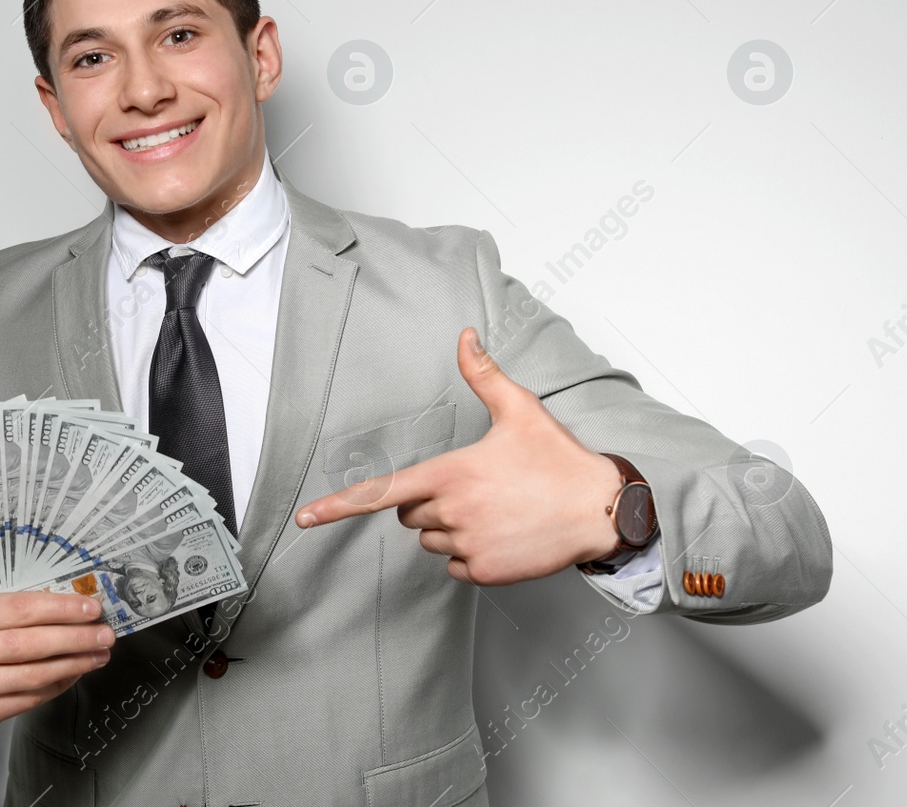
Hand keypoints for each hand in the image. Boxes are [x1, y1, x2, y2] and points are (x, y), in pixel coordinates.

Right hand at [0, 592, 114, 738]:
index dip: (60, 608)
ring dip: (74, 664)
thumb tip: (65, 608)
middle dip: (75, 638)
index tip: (90, 608)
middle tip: (105, 634)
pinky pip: (28, 700)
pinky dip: (57, 685)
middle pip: (31, 644)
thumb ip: (8, 612)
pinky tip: (74, 674)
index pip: (20, 609)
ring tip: (98, 654)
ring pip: (34, 675)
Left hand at [294, 327, 623, 585]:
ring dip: (449, 529)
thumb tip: (465, 335)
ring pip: (431, 541)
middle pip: (410, 515)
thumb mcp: (520, 409)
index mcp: (450, 473)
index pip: (380, 493)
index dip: (337, 506)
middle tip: (475, 489)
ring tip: (495, 510)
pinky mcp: (486, 572)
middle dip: (429, 503)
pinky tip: (502, 536)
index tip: (304, 519)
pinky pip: (455, 568)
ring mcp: (468, 545)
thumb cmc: (558, 458)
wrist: (602, 509)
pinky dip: (471, 556)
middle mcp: (452, 512)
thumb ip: (483, 374)